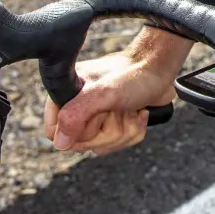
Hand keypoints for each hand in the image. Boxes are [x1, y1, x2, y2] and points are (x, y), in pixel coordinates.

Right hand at [44, 27, 188, 156]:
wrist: (160, 69)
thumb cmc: (133, 75)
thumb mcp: (102, 94)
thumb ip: (75, 116)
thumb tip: (59, 143)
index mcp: (66, 95)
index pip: (54, 131)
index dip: (76, 132)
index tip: (95, 117)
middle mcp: (78, 106)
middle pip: (81, 143)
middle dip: (108, 131)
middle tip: (117, 109)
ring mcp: (97, 116)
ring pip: (103, 145)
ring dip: (124, 130)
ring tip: (130, 109)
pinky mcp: (115, 122)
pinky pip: (119, 142)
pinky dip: (134, 130)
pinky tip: (138, 113)